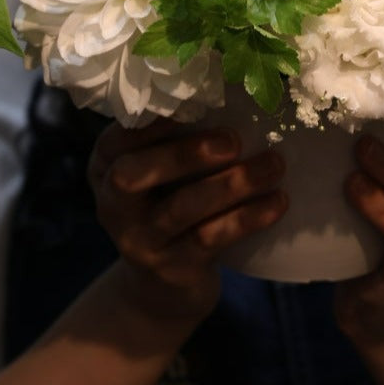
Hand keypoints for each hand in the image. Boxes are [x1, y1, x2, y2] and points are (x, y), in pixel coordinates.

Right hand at [87, 119, 286, 322]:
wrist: (162, 288)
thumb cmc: (167, 209)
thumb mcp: (157, 176)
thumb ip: (176, 140)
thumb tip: (233, 95)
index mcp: (105, 168)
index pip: (115, 140)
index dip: (150, 123)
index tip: (192, 102)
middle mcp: (112, 205)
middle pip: (133, 175)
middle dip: (183, 154)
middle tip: (233, 141)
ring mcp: (139, 241)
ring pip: (181, 208)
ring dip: (232, 184)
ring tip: (274, 164)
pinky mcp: (171, 269)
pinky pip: (211, 239)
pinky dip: (248, 217)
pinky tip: (278, 201)